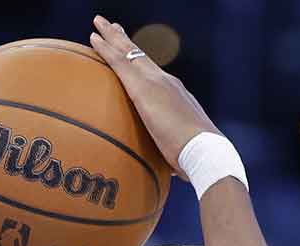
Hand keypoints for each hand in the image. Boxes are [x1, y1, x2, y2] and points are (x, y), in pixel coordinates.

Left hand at [88, 15, 219, 173]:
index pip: (153, 73)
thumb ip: (174, 153)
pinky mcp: (143, 88)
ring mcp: (155, 82)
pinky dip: (105, 49)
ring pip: (128, 52)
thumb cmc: (197, 159)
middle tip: (112, 27)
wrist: (206, 151)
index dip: (140, 60)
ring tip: (98, 23)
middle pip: (141, 56)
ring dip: (112, 37)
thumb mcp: (182, 152)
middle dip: (126, 40)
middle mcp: (166, 82)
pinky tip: (92, 38)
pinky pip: (119, 62)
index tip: (130, 50)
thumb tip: (173, 167)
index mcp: (175, 95)